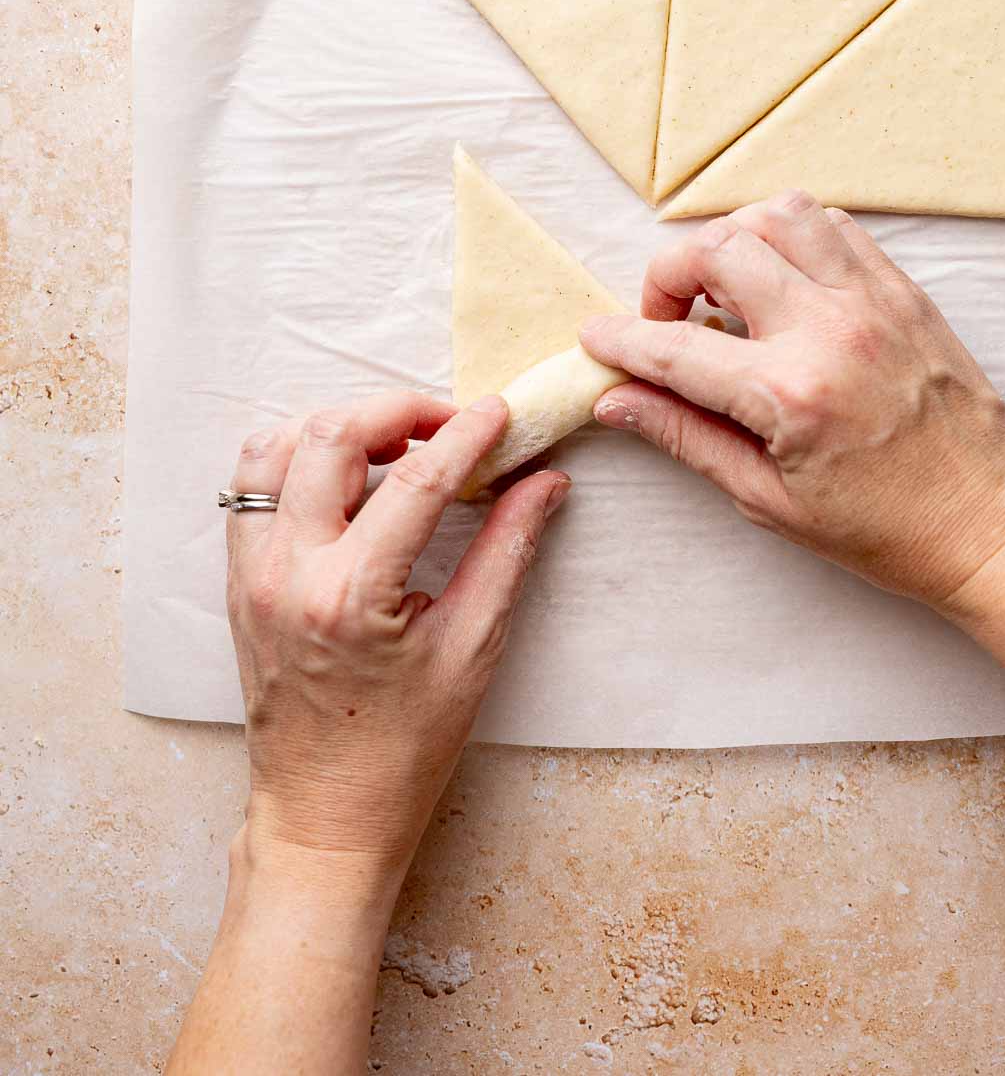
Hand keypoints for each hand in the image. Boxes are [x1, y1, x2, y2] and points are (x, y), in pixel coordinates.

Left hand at [225, 391, 567, 881]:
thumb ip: (507, 551)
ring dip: (340, 427)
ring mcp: (252, 575)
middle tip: (451, 422)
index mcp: (350, 596)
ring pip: (276, 448)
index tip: (501, 412)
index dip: (466, 434)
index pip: (415, 479)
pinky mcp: (239, 581)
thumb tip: (543, 482)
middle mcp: (287, 574)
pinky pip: (252, 487)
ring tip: (397, 443)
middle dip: (398, 410)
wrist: (324, 818)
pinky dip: (299, 459)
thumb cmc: (402, 750)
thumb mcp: (472, 650)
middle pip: (331, 437)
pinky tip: (349, 475)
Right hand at [580, 191, 1004, 612]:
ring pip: (777, 215)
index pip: (673, 347)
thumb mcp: (769, 501)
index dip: (620, 340)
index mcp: (789, 395)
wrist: (994, 523)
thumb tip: (617, 400)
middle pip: (717, 250)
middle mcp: (829, 330)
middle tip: (664, 320)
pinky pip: (834, 226)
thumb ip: (686, 437)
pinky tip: (781, 279)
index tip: (596, 340)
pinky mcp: (903, 291)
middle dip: (667, 277)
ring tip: (722, 289)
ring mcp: (872, 300)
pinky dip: (791, 237)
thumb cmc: (888, 529)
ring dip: (731, 239)